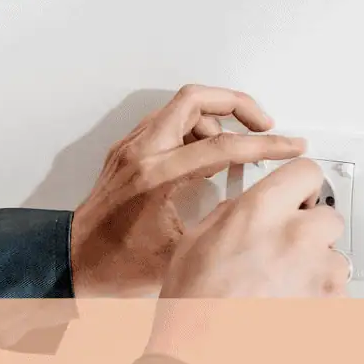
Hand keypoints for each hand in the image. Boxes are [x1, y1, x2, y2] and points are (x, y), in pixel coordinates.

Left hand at [69, 85, 306, 297]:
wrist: (74, 262)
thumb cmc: (115, 264)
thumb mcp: (180, 253)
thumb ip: (219, 225)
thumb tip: (256, 215)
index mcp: (156, 177)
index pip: (222, 145)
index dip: (265, 144)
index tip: (289, 145)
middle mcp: (141, 153)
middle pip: (196, 99)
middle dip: (237, 104)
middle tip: (262, 123)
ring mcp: (130, 149)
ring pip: (179, 107)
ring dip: (214, 118)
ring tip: (234, 146)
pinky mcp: (126, 152)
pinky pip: (165, 123)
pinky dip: (192, 129)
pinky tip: (205, 155)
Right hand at [143, 158, 349, 363]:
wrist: (205, 354)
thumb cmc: (195, 305)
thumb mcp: (196, 240)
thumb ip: (229, 214)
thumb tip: (242, 209)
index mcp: (260, 211)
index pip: (307, 172)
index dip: (300, 184)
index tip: (298, 193)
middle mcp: (297, 235)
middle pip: (329, 215)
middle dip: (312, 228)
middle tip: (288, 244)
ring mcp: (318, 272)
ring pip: (335, 256)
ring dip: (317, 265)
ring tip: (283, 283)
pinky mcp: (330, 305)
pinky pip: (336, 292)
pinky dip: (319, 297)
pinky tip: (288, 304)